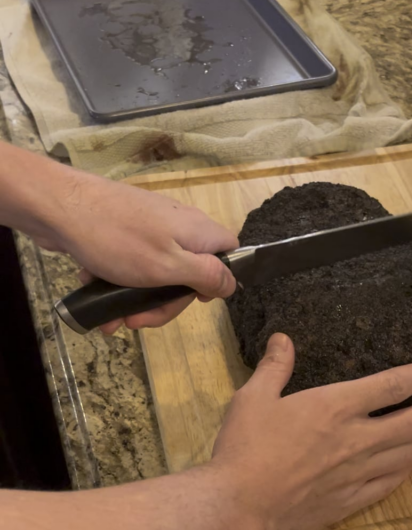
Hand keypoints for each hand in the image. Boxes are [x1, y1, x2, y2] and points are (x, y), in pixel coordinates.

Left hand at [38, 166, 238, 333]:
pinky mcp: (124, 233)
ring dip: (134, 302)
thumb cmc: (119, 240)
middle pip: (187, 274)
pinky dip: (117, 284)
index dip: (217, 280)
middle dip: (161, 304)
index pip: (228, 252)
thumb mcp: (169, 266)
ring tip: (111, 319)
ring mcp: (150, 230)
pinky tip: (97, 294)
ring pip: (155, 275)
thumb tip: (233, 283)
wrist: (60, 208)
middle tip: (136, 320)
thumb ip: (206, 275)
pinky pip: (131, 266)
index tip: (194, 299)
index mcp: (197, 232)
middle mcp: (178, 227)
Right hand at [209, 334, 411, 529]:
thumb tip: (283, 339)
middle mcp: (356, 440)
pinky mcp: (348, 502)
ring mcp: (356, 474)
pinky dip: (406, 471)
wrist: (239, 508)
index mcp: (335, 407)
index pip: (392, 385)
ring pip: (408, 454)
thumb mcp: (252, 399)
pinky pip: (388, 484)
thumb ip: (274, 368)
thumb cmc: (243, 450)